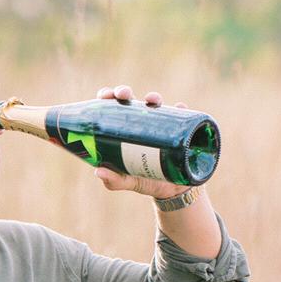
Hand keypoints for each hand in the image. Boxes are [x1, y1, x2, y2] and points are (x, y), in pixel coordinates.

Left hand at [92, 82, 182, 198]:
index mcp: (121, 129)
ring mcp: (159, 123)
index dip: (107, 96)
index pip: (110, 107)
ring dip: (153, 97)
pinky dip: (180, 110)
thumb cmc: (145, 181)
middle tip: (124, 95)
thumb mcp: (128, 181)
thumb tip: (99, 171)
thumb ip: (113, 180)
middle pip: (129, 99)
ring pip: (155, 102)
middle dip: (124, 91)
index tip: (106, 96)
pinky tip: (179, 108)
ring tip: (153, 100)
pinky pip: (181, 115)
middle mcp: (138, 122)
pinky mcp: (178, 129)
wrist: (172, 190)